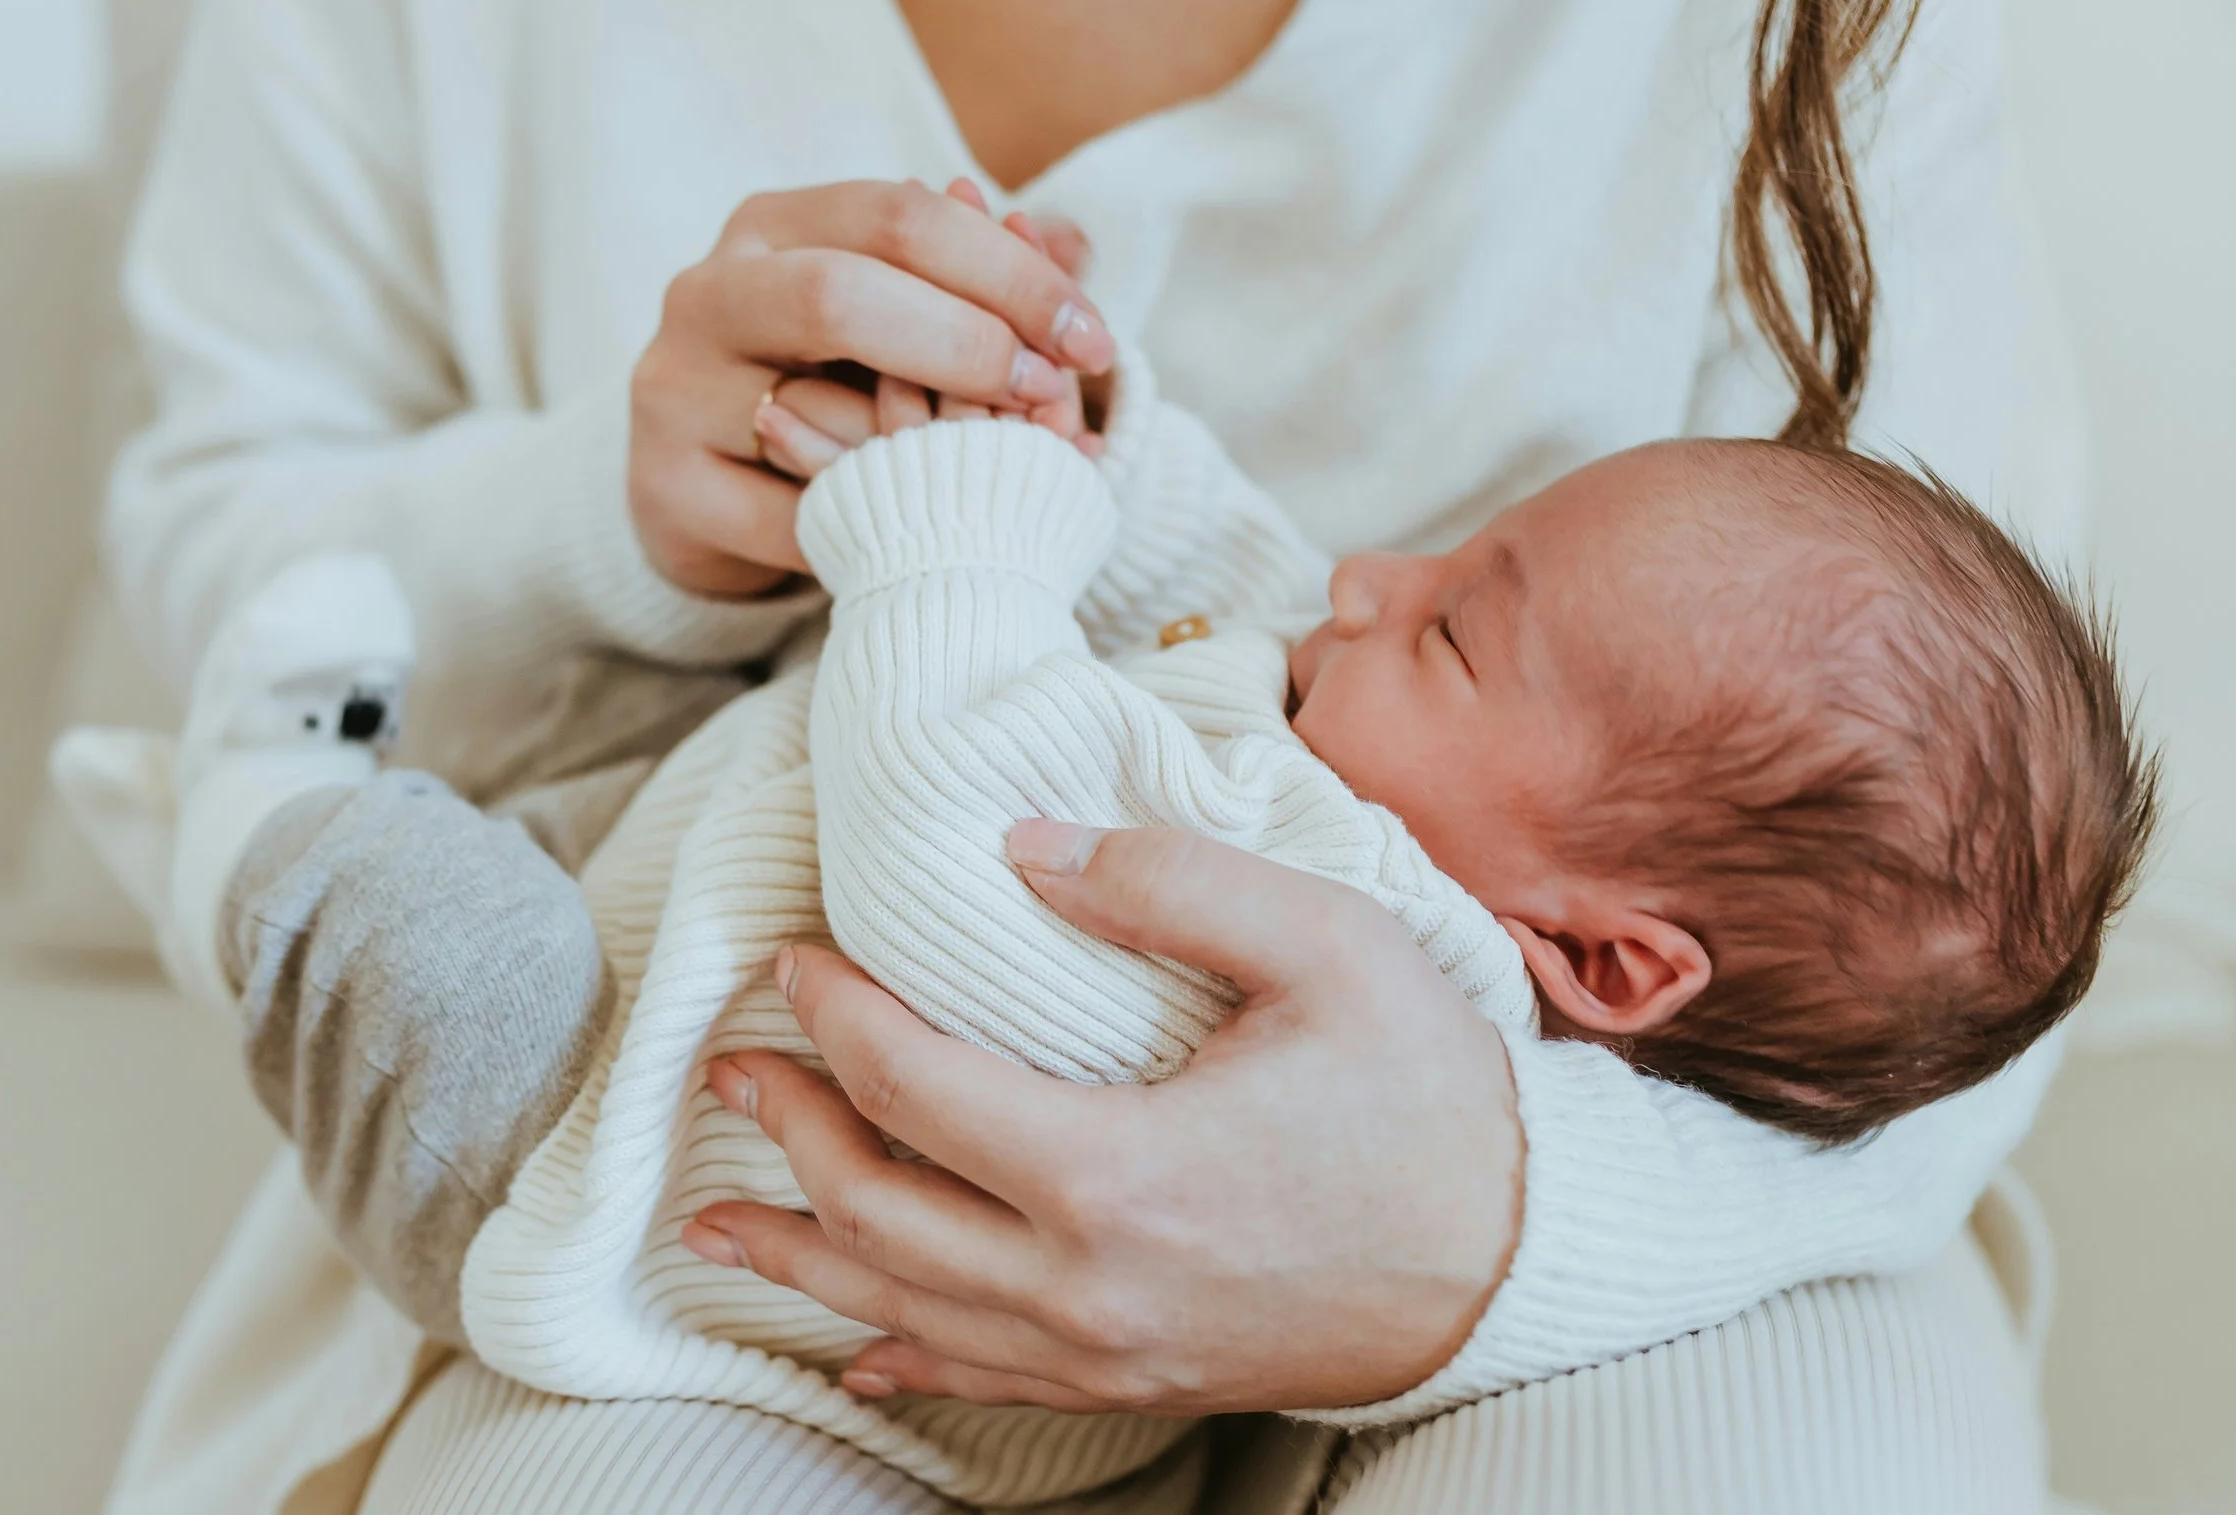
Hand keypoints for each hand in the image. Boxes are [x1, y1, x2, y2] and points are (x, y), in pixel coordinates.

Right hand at [628, 179, 1114, 596]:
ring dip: (919, 453)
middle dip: (966, 344)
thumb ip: (984, 280)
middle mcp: (710, 291)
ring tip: (992, 475)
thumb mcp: (902, 318)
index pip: (899, 217)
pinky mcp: (666, 486)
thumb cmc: (831, 389)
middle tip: (1047, 394)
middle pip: (840, 295)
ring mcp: (675, 389)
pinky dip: (872, 528)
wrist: (708, 491)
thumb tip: (1075, 246)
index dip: (1007, 272)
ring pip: (810, 413)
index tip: (1089, 337)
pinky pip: (792, 516)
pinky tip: (917, 531)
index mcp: (774, 226)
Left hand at [679, 823, 1524, 1414]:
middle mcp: (1087, 1283)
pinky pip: (979, 1381)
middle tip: (730, 1066)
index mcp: (1119, 1170)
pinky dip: (897, 1353)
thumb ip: (1169, 882)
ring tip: (714, 1214)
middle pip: (877, 1207)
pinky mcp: (1135, 1384)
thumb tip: (1022, 850)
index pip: (913, 1085)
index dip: (834, 1015)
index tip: (794, 959)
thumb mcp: (1327, 945)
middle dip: (788, 1129)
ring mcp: (1105, 1351)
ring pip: (902, 1310)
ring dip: (799, 1253)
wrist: (1521, 1263)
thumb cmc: (1429, 1097)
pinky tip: (853, 1345)